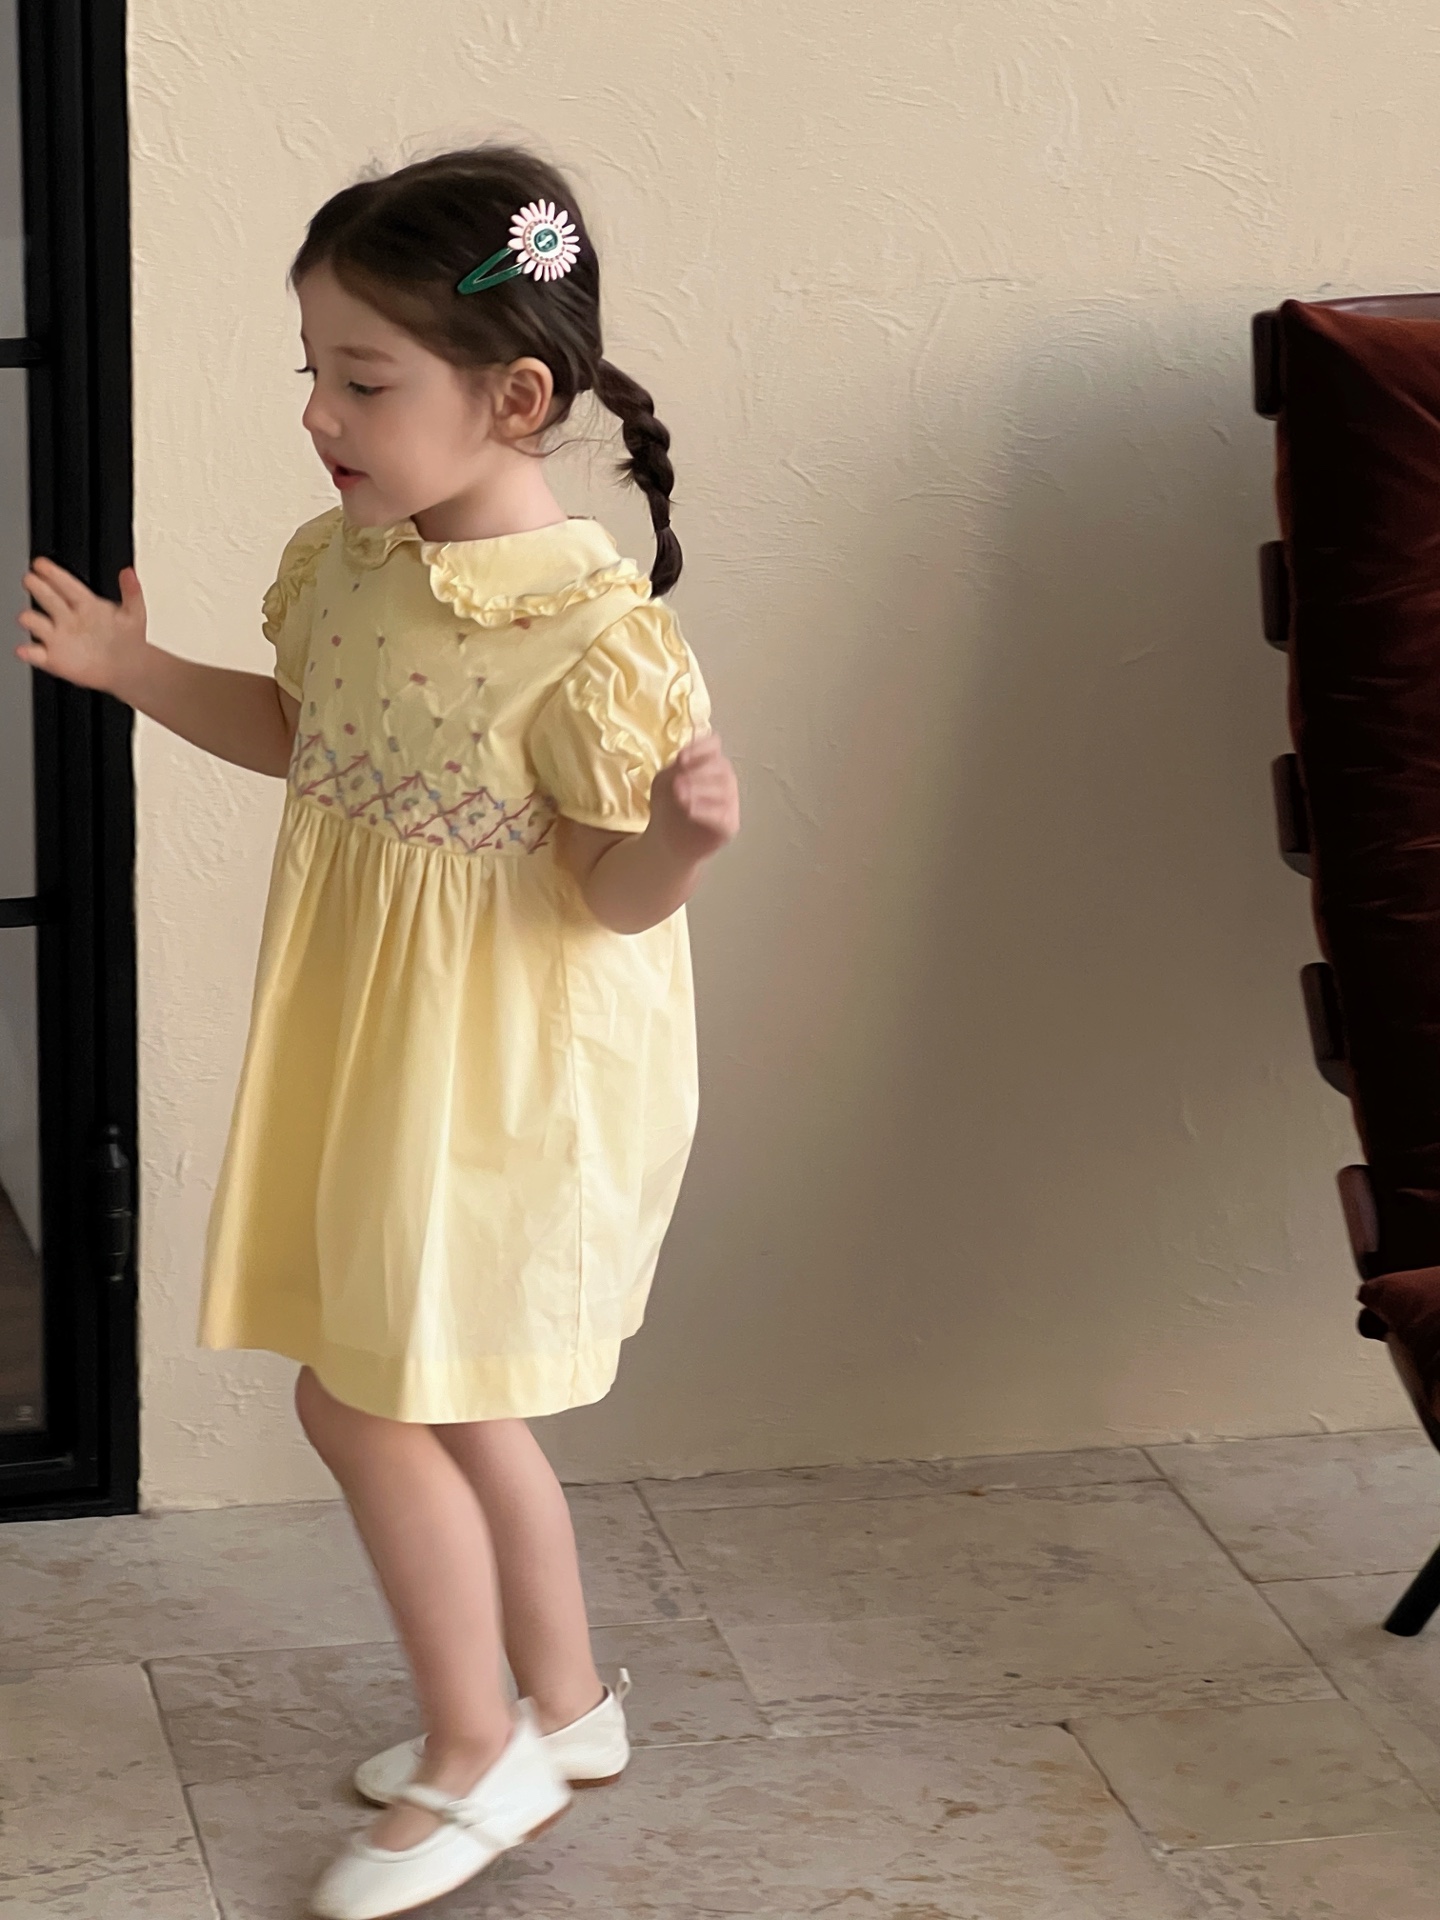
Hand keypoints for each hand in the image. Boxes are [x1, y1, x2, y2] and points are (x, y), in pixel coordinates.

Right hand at [16, 558, 147, 693]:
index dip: (54, 574)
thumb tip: (129, 572)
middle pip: (48, 599)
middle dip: (38, 588)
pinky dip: (29, 652)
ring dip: (30, 619)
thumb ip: (131, 592)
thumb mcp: (135, 613)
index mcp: (85, 603)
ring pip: (36, 624)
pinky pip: (36, 654)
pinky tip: (25, 650)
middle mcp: (67, 617)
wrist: (129, 669)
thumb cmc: (128, 639)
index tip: (40, 564)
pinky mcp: (53, 658)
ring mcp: (58, 637)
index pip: (66, 584)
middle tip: (30, 580)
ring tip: (26, 617)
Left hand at [649, 730, 739, 861]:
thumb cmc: (668, 806)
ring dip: (700, 791)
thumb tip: (683, 759)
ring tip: (680, 797)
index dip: (700, 748)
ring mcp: (730, 802)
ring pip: (724, 790)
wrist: (666, 840)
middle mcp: (724, 779)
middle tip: (678, 783)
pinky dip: (707, 812)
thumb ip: (675, 768)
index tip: (681, 759)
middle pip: (722, 767)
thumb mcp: (664, 781)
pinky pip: (724, 815)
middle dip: (699, 773)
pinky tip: (690, 811)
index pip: (714, 745)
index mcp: (709, 762)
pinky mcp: (729, 825)